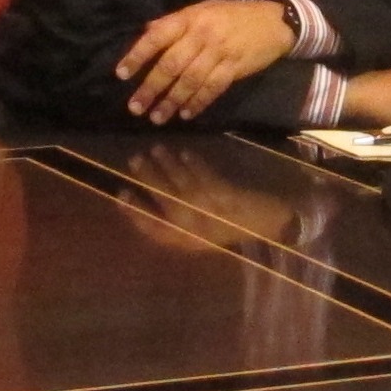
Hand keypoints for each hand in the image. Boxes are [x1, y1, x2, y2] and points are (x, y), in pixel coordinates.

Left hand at [116, 0, 296, 123]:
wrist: (273, 22)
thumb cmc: (232, 16)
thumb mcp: (203, 10)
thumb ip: (175, 22)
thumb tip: (146, 33)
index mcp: (190, 18)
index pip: (157, 36)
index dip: (138, 55)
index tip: (121, 74)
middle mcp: (203, 35)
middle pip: (171, 64)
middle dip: (151, 87)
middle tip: (135, 107)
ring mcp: (220, 52)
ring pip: (190, 81)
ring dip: (171, 101)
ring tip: (156, 117)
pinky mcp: (235, 68)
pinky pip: (212, 89)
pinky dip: (198, 103)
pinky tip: (186, 114)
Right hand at [124, 141, 302, 244]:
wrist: (269, 228)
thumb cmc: (231, 231)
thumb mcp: (201, 236)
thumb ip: (177, 225)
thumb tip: (151, 201)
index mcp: (185, 241)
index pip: (152, 227)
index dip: (134, 212)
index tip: (121, 193)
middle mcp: (194, 227)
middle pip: (163, 199)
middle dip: (146, 177)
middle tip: (134, 159)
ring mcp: (209, 210)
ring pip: (180, 182)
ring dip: (166, 163)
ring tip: (156, 149)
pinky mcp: (225, 194)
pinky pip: (203, 174)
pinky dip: (193, 163)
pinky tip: (185, 153)